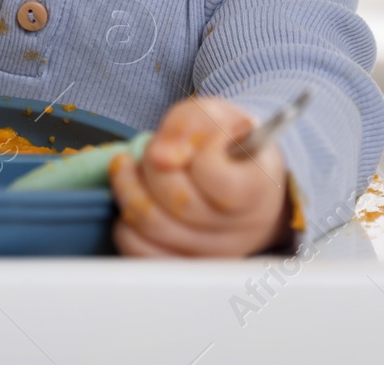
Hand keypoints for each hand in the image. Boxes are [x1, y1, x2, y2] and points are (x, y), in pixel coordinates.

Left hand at [109, 95, 290, 257]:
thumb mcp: (215, 117)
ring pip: (154, 226)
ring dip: (130, 189)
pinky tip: (134, 200)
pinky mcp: (183, 266)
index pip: (215, 176)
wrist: (241, 181)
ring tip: (130, 169)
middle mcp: (241, 229)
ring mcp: (212, 253)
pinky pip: (141, 252)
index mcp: (258, 188)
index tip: (194, 144)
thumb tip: (161, 157)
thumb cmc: (227, 146)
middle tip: (151, 151)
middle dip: (152, 166)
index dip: (194, 153)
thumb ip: (189, 125)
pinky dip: (126, 224)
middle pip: (179, 201)